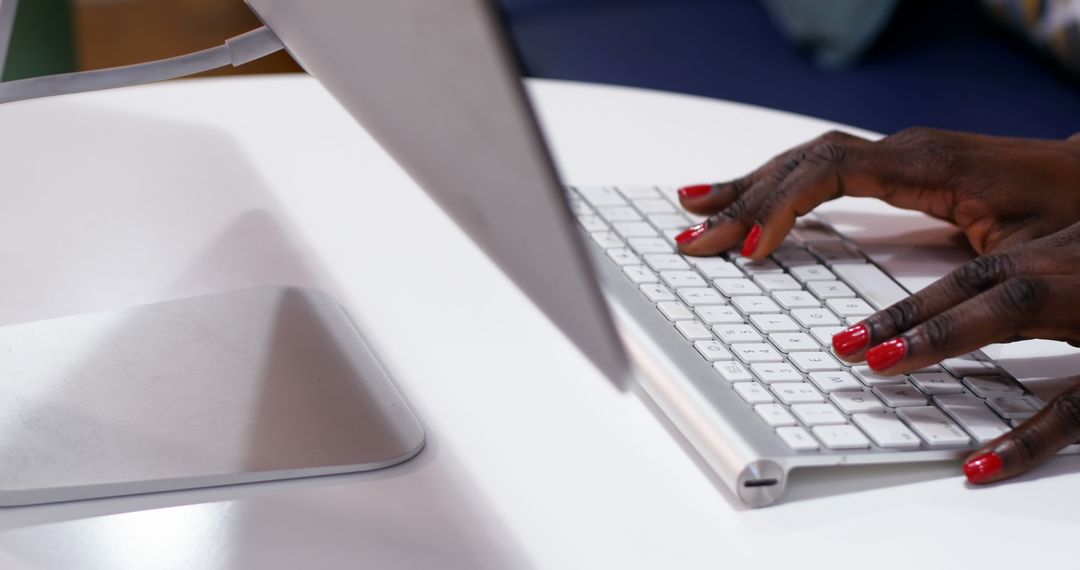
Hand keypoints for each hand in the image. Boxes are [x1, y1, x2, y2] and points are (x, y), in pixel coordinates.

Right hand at [674, 128, 1079, 258]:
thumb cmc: (1073, 212)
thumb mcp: (1023, 254)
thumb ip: (957, 283)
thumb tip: (886, 334)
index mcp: (926, 163)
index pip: (827, 170)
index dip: (779, 206)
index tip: (748, 247)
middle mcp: (903, 151)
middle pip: (801, 164)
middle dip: (742, 201)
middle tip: (692, 237)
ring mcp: (897, 156)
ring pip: (804, 162)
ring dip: (748, 187)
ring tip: (695, 207)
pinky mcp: (898, 170)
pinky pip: (821, 172)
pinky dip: (778, 186)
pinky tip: (752, 200)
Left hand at [824, 221, 1079, 482]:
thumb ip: (1044, 303)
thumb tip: (981, 328)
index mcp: (1064, 257)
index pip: (977, 278)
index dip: (911, 308)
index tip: (850, 338)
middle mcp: (1075, 271)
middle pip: (982, 283)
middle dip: (909, 314)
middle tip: (844, 347)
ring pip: (1016, 308)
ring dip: (944, 334)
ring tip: (881, 364)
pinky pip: (1079, 404)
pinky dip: (1030, 436)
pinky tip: (982, 465)